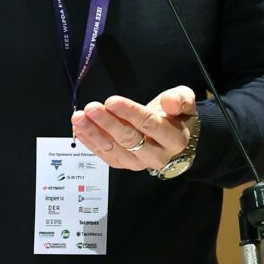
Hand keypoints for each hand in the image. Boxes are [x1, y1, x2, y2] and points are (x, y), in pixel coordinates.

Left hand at [72, 86, 196, 172]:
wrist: (174, 140)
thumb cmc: (176, 118)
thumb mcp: (185, 104)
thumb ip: (180, 100)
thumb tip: (169, 101)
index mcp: (174, 139)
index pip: (150, 125)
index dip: (129, 113)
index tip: (111, 101)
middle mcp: (157, 155)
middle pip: (129, 139)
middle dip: (107, 123)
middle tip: (91, 108)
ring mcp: (138, 163)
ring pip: (114, 149)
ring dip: (93, 133)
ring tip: (79, 118)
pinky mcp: (123, 164)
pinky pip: (104, 155)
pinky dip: (89, 142)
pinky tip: (78, 129)